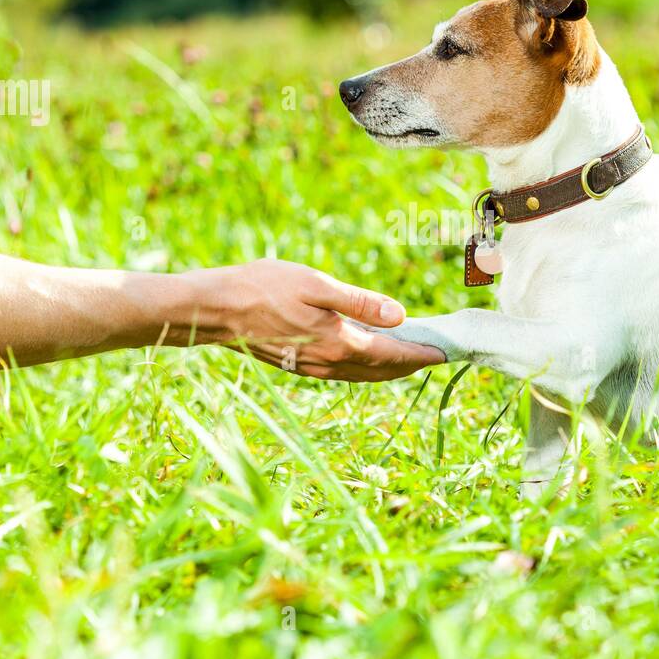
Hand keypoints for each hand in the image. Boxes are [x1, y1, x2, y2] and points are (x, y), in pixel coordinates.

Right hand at [181, 259, 446, 381]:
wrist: (215, 310)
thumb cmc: (263, 287)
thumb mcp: (316, 284)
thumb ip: (360, 302)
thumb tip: (399, 315)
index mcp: (338, 342)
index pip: (391, 354)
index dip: (420, 354)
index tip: (443, 352)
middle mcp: (328, 362)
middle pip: (381, 370)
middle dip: (410, 364)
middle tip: (434, 355)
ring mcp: (312, 368)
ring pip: (362, 374)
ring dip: (389, 368)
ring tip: (409, 357)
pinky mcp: (299, 366)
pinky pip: (343, 372)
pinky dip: (365, 367)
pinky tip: (368, 356)